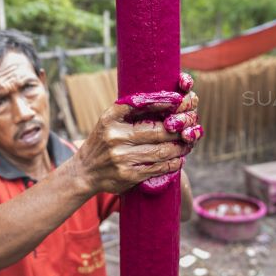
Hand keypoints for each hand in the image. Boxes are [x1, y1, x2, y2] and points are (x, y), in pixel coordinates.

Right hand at [72, 72, 201, 194]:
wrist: (85, 171)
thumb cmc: (103, 141)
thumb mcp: (109, 120)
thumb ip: (131, 110)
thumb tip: (165, 101)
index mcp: (110, 119)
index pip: (140, 104)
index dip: (162, 102)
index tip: (178, 100)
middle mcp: (115, 137)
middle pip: (157, 131)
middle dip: (178, 130)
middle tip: (190, 127)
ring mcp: (122, 157)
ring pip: (161, 151)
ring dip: (179, 148)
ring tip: (187, 144)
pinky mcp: (129, 175)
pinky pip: (158, 168)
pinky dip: (172, 163)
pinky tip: (178, 159)